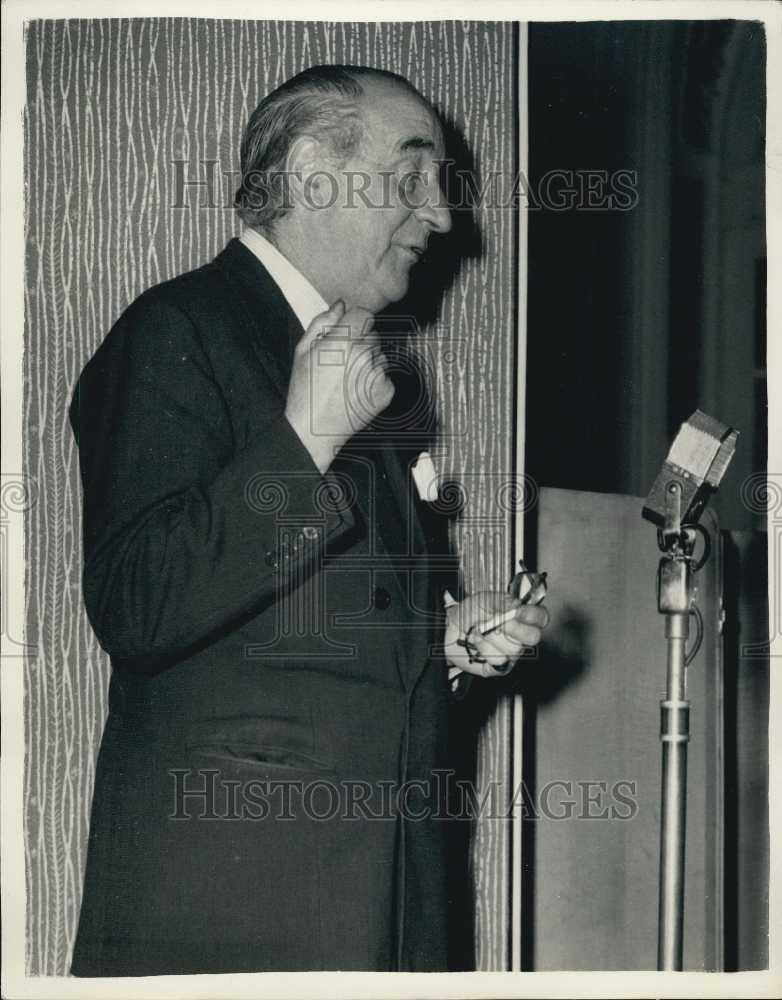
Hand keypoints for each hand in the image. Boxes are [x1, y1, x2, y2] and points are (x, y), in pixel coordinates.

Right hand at [284, 300, 394, 472]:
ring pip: (380, 355)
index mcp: (344, 341)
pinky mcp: (386, 391)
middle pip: (373, 335)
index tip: (347, 332)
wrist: (313, 429)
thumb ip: (323, 322)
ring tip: (347, 379)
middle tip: (341, 363)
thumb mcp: (303, 350)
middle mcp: (365, 355)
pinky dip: (374, 381)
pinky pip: (385, 375)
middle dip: (360, 343)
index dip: (355, 322)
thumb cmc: (305, 390)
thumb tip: (341, 305)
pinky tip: (355, 391)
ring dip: (368, 362)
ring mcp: (378, 374)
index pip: (365, 314)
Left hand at [444, 591, 547, 676]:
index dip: (533, 615)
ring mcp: (512, 652)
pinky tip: (476, 641)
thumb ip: (504, 603)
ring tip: (479, 629)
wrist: (451, 627)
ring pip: (513, 649)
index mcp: (522, 616)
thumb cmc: (470, 612)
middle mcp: (520, 636)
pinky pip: (498, 661)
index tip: (518, 611)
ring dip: (491, 637)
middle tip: (497, 622)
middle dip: (513, 628)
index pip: (541, 617)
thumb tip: (517, 608)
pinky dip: (483, 648)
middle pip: (532, 637)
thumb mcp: (487, 599)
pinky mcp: (500, 666)